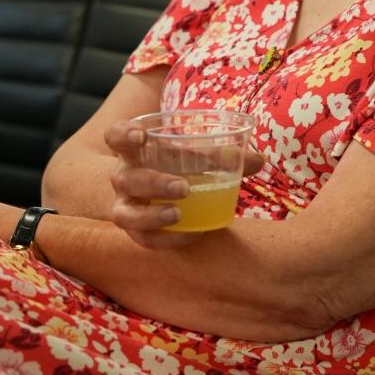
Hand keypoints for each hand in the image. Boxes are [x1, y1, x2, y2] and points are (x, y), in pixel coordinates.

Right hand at [104, 119, 265, 250]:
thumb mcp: (194, 156)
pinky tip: (192, 234)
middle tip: (184, 187)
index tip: (141, 135)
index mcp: (133, 151)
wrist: (150, 194)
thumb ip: (223, 156)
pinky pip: (144, 239)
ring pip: (125, 215)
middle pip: (125, 178)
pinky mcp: (136, 231)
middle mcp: (123, 178)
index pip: (115, 137)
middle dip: (153, 182)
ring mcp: (125, 206)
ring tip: (179, 214)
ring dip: (152, 216)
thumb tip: (259, 160)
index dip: (122, 134)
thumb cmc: (175, 166)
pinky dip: (167, 239)